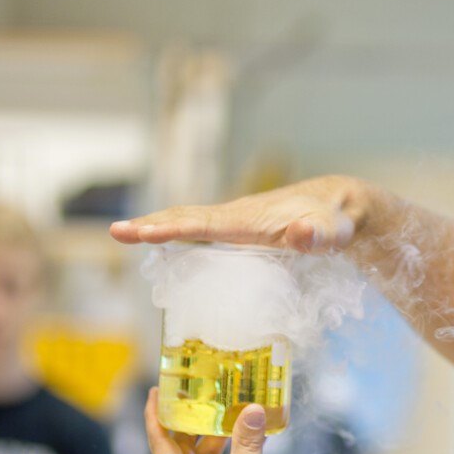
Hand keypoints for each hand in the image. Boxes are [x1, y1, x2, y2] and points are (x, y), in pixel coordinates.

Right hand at [109, 175, 370, 251]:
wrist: (337, 208)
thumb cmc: (333, 222)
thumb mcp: (332, 234)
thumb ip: (318, 235)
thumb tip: (302, 233)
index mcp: (249, 220)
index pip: (203, 224)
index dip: (172, 229)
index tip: (141, 232)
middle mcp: (236, 217)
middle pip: (186, 218)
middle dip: (151, 224)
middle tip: (116, 232)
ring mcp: (235, 223)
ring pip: (188, 222)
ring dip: (156, 227)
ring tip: (124, 235)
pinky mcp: (238, 232)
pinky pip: (198, 231)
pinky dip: (174, 232)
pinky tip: (159, 244)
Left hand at [144, 388, 286, 453]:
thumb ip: (248, 444)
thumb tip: (253, 409)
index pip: (159, 441)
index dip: (154, 414)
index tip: (155, 390)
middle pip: (179, 445)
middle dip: (186, 419)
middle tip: (195, 392)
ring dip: (210, 434)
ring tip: (224, 408)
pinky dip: (226, 451)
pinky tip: (243, 438)